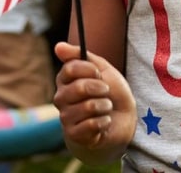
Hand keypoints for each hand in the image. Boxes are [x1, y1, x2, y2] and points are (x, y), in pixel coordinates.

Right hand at [54, 42, 136, 164]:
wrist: (122, 118)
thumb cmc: (110, 90)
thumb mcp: (101, 67)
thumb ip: (80, 55)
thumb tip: (58, 46)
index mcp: (64, 79)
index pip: (70, 68)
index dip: (90, 70)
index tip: (99, 73)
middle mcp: (61, 98)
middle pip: (79, 87)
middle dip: (100, 88)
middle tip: (105, 91)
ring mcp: (65, 117)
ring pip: (88, 107)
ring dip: (105, 106)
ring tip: (106, 107)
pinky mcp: (73, 135)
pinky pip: (91, 125)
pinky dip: (104, 122)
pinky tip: (104, 122)